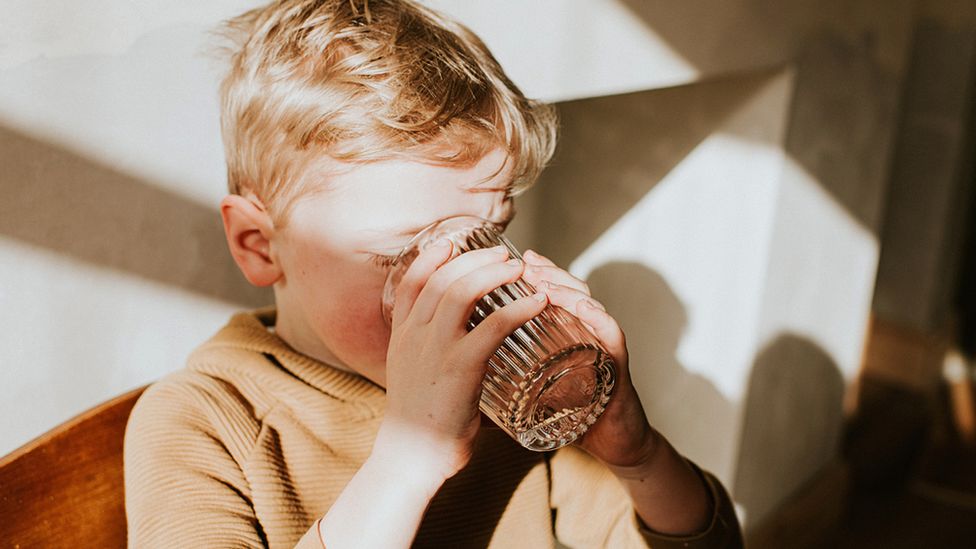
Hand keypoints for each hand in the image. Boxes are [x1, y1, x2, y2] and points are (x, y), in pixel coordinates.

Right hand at [377, 241, 549, 483]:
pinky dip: (518, 308)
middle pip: (443, 278)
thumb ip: (426, 354)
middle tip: (503, 254)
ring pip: (463, 292)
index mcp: (401, 337)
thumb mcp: (411, 377)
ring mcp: (435, 350)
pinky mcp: (460, 368)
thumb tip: (454, 343)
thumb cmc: (420, 423)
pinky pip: (493, 326)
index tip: (452, 242)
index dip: (431, 257)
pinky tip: (537, 303)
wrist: (411, 457)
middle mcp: (414, 336)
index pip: (411, 283)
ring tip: (520, 269)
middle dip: (475, 258)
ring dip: (494, 274)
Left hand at [520, 250, 657, 468]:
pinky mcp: (619, 366)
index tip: (504, 260)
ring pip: (589, 305)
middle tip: (523, 264)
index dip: (531, 273)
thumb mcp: (529, 393)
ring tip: (545, 283)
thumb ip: (500, 380)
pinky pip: (612, 336)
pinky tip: (584, 308)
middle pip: (567, 289)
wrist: (610, 445)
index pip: (547, 292)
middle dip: (545, 273)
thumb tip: (457, 378)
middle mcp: (584, 331)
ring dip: (567, 290)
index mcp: (562, 334)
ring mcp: (602, 345)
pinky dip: (600, 319)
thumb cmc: (570, 416)